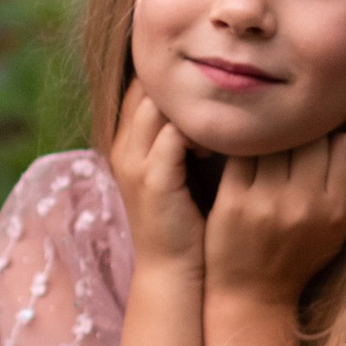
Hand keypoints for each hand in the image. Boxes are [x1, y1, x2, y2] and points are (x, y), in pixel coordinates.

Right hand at [109, 82, 204, 273]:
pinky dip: (200, 131)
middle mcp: (123, 145)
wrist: (172, 270)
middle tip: (222, 88)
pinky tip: (221, 144)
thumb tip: (219, 101)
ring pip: (158, 103)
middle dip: (185, 82)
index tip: (211, 82)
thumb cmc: (185, 219)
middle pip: (147, 85)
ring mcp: (134, 162)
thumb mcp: (179, 170)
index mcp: (126, 141)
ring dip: (194, 104)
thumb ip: (186, 136)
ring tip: (223, 117)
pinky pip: (174, 135)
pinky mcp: (153, 180)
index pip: (142, 84)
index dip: (175, 75)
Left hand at [203, 134, 345, 304]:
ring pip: (275, 141)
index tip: (324, 152)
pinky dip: (244, 150)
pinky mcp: (231, 201)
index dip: (336, 143)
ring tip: (269, 154)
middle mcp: (302, 205)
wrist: (253, 295)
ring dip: (273, 142)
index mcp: (334, 211)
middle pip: (311, 138)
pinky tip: (246, 158)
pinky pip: (241, 153)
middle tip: (293, 151)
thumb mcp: (340, 231)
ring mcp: (265, 202)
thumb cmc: (300, 258)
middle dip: (304, 140)